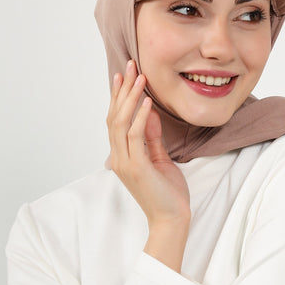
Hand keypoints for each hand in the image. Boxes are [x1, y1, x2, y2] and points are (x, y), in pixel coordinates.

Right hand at [106, 60, 190, 229]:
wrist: (171, 219)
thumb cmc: (167, 193)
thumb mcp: (160, 159)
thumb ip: (151, 137)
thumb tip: (147, 113)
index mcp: (121, 156)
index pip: (115, 120)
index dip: (118, 96)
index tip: (123, 75)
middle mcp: (118, 158)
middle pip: (114, 116)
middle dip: (122, 90)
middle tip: (129, 66)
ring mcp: (124, 163)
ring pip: (121, 123)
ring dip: (131, 98)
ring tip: (140, 78)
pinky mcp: (136, 168)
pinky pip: (135, 136)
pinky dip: (140, 117)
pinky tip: (148, 103)